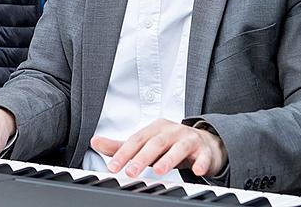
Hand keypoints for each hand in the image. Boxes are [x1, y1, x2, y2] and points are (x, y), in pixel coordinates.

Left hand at [91, 118, 226, 177]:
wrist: (204, 143)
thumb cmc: (170, 143)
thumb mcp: (146, 143)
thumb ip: (122, 145)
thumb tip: (95, 142)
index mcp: (155, 129)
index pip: (136, 140)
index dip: (124, 152)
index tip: (113, 166)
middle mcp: (171, 131)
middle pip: (155, 143)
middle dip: (142, 157)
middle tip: (131, 171)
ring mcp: (189, 139)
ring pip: (178, 147)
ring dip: (169, 158)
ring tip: (158, 170)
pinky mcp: (205, 150)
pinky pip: (204, 156)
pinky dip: (200, 163)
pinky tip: (196, 171)